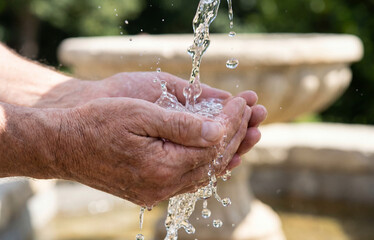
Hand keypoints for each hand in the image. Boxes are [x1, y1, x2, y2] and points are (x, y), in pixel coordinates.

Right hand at [46, 96, 249, 205]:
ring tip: (250, 134)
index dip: (232, 121)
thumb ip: (182, 126)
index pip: (213, 144)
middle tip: (255, 114)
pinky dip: (209, 166)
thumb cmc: (97, 121)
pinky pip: (189, 180)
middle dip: (237, 134)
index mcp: (162, 166)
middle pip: (213, 160)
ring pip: (205, 173)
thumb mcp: (140, 114)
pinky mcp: (150, 190)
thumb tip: (218, 131)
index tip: (244, 102)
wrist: (63, 143)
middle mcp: (163, 185)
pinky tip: (222, 158)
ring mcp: (157, 191)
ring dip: (229, 151)